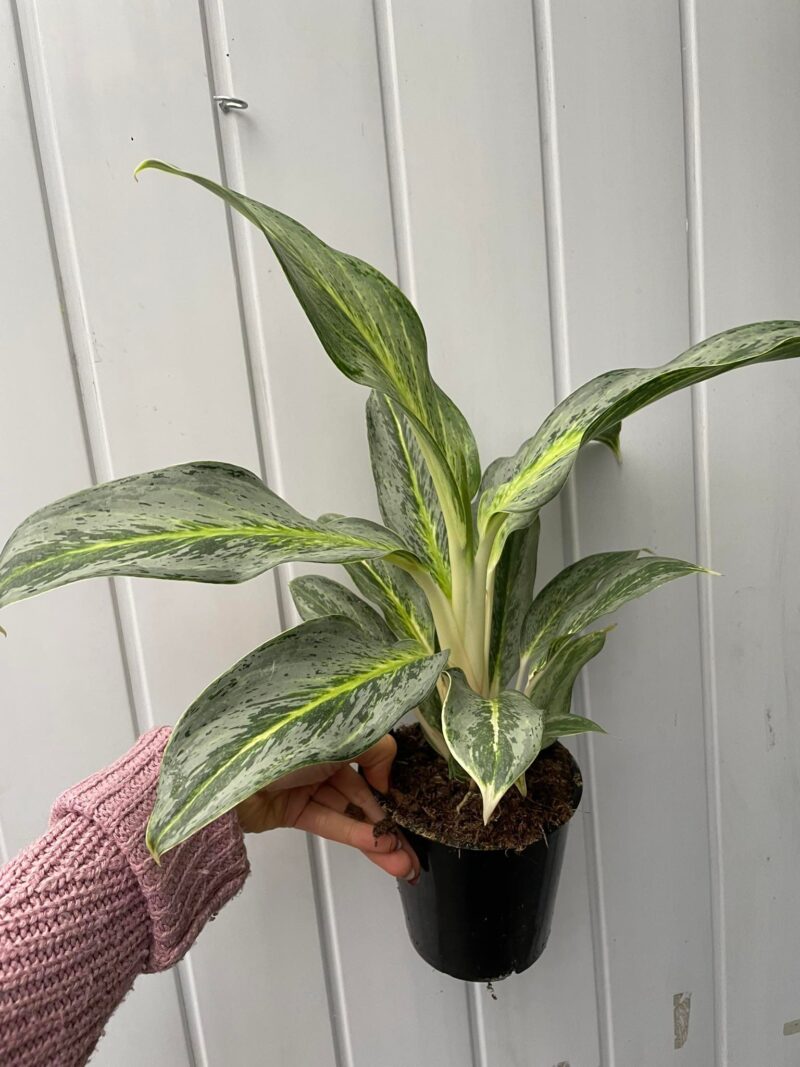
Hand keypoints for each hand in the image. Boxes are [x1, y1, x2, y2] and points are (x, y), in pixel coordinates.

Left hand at [235, 735, 418, 881]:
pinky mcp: (292, 809)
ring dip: (377, 838)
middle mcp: (321, 755)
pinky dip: (354, 836)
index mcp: (332, 730)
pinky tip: (380, 851)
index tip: (412, 807)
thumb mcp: (340, 734)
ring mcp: (306, 784)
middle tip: (414, 852)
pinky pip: (329, 822)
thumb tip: (387, 778)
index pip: (372, 759)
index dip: (391, 784)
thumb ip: (376, 749)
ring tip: (403, 864)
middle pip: (364, 791)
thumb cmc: (282, 743)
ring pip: (350, 812)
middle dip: (390, 822)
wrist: (229, 773)